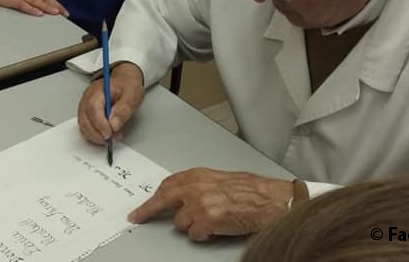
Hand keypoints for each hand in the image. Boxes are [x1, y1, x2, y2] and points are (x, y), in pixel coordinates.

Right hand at [77, 62, 144, 143]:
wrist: (125, 81)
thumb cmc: (127, 86)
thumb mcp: (131, 95)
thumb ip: (123, 109)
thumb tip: (114, 125)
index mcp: (98, 90)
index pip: (93, 108)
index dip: (99, 124)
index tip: (109, 135)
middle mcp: (87, 98)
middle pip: (85, 119)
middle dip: (97, 133)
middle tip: (111, 140)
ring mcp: (85, 106)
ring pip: (83, 125)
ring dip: (95, 136)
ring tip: (111, 138)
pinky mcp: (87, 114)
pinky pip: (85, 127)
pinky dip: (93, 134)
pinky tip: (105, 136)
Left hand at [128, 168, 294, 240]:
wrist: (270, 200)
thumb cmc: (252, 190)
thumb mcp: (220, 180)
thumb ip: (199, 185)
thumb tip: (182, 196)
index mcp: (199, 175)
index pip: (168, 184)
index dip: (154, 197)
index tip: (143, 206)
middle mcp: (196, 186)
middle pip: (163, 199)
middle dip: (148, 210)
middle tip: (138, 217)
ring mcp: (200, 203)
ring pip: (180, 223)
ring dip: (191, 225)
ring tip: (211, 221)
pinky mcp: (207, 220)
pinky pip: (194, 235)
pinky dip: (203, 235)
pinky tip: (216, 228)